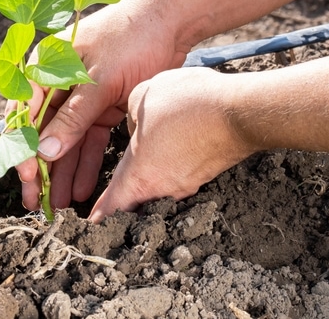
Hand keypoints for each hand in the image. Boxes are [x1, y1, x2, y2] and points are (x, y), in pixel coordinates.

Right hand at [14, 0, 190, 210]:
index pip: (24, 114)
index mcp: (45, 67)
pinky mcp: (104, 103)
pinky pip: (90, 137)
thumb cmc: (129, 38)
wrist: (170, 20)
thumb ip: (73, 117)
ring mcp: (82, 94)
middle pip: (43, 131)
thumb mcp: (99, 80)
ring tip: (60, 205)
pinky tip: (83, 188)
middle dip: (41, 169)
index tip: (28, 178)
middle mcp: (58, 82)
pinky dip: (86, 160)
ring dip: (63, 171)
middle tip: (38, 203)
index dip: (23, 148)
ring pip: (67, 139)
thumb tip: (45, 152)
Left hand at [89, 67, 254, 221]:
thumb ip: (129, 117)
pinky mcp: (204, 174)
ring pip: (159, 188)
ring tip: (144, 162)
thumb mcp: (141, 98)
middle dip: (122, 204)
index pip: (111, 208)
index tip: (89, 228)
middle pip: (135, 203)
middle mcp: (162, 188)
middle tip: (109, 201)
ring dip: (149, 180)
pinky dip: (171, 167)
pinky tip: (171, 147)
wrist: (239, 112)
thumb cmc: (187, 105)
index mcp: (139, 176)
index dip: (98, 218)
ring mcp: (187, 184)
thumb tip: (138, 128)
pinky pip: (179, 176)